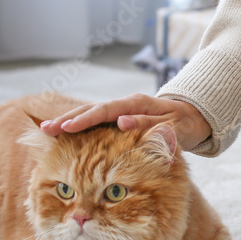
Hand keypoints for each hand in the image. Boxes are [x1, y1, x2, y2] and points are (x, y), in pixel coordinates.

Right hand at [40, 93, 210, 150]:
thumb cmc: (185, 124)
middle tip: (46, 129)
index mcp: (136, 103)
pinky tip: (63, 136)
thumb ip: (149, 124)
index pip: (106, 110)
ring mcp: (121, 112)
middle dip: (68, 119)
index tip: (67, 127)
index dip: (86, 119)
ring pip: (91, 116)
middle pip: (92, 110)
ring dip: (69, 123)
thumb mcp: (174, 126)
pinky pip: (96, 124)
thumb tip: (121, 122)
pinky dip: (80, 128)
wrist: (194, 119)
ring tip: (47, 131)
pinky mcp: (120, 121)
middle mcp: (125, 105)